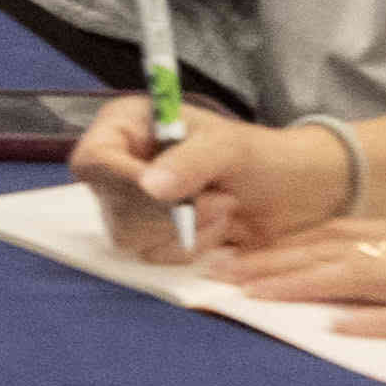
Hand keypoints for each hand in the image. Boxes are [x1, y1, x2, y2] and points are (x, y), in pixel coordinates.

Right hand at [75, 103, 344, 268]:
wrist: (292, 193)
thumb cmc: (259, 155)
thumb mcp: (229, 147)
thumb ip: (191, 162)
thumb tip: (151, 187)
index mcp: (125, 127)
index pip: (94, 160)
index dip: (121, 181)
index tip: (166, 193)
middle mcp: (118, 166)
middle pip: (113, 207)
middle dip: (172, 212)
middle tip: (222, 198)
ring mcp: (129, 205)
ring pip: (132, 238)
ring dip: (189, 230)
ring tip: (225, 207)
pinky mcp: (148, 237)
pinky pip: (155, 257)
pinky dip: (193, 247)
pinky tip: (218, 228)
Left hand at [215, 212, 385, 353]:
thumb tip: (368, 284)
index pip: (340, 234)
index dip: (282, 244)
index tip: (233, 255)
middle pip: (335, 251)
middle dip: (273, 264)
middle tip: (217, 276)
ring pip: (364, 278)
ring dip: (304, 287)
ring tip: (254, 298)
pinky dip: (379, 326)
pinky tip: (341, 333)